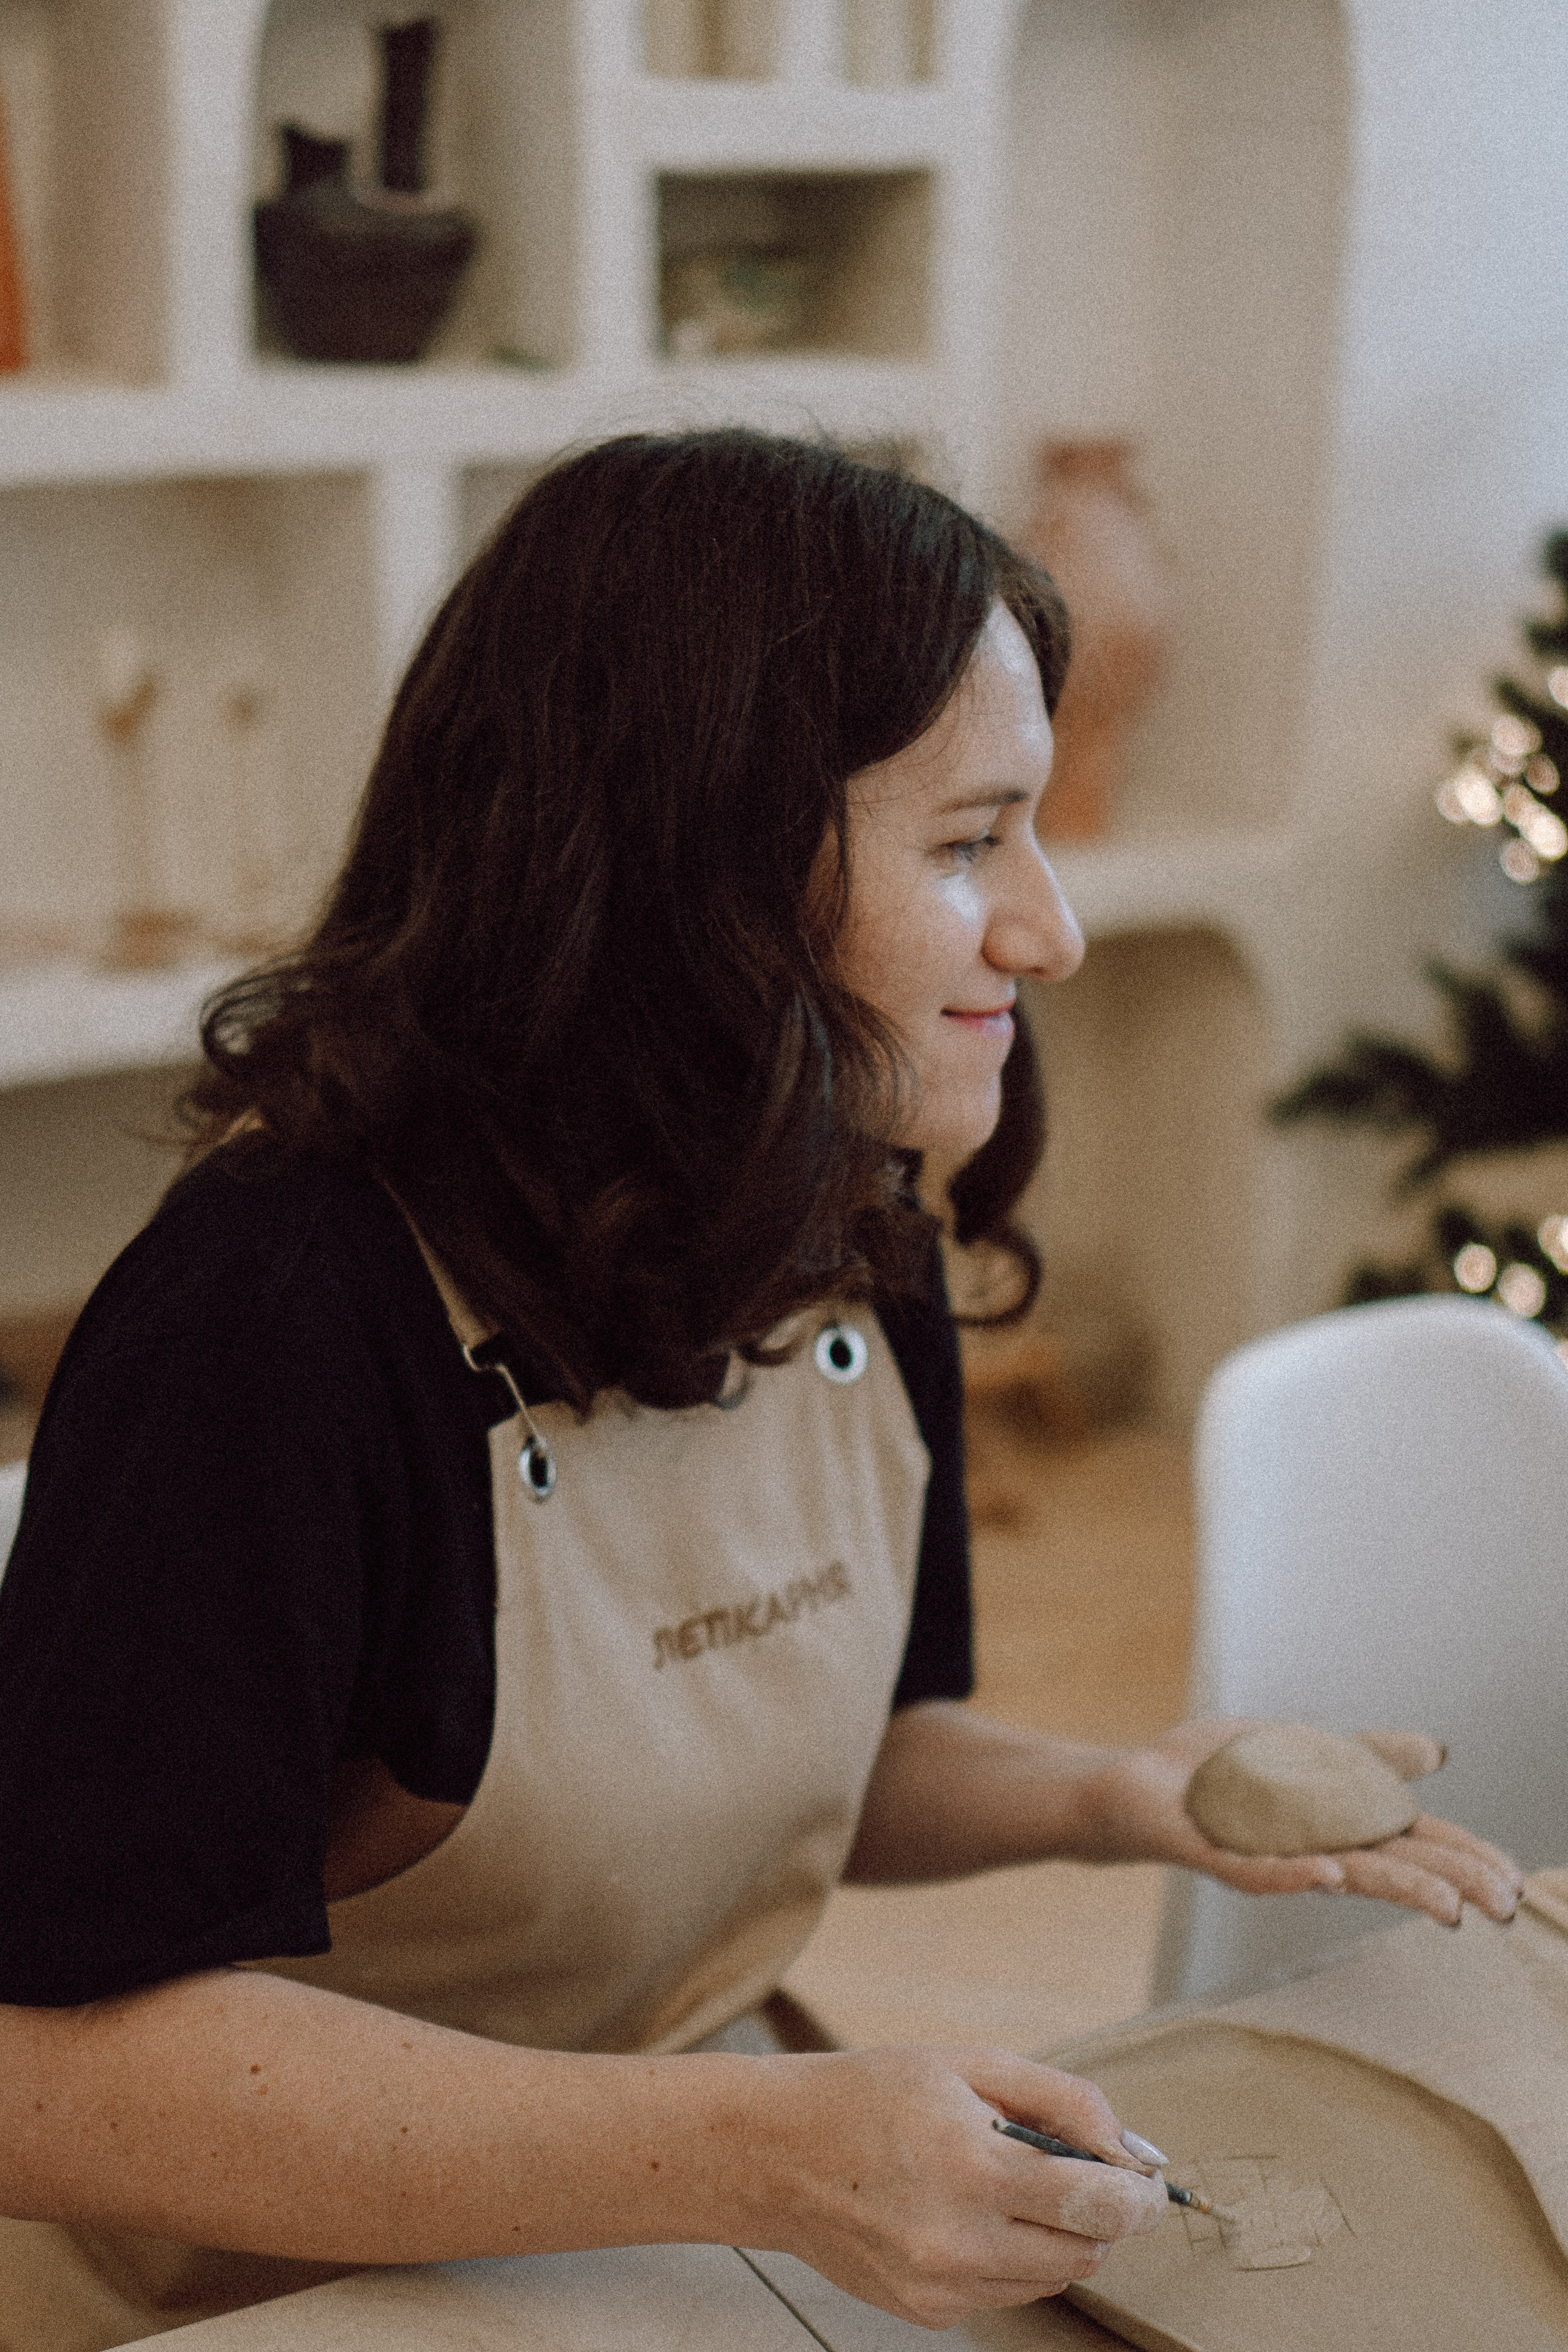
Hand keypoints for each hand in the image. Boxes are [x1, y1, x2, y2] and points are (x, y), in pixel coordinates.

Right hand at [753, 2045, 1167, 2328]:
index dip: (1140, 2197)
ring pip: (1052, 2277)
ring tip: (1009, 2185)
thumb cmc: (871, 2095)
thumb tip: (1132, 2151)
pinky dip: (1012, 2257)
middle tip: (1074, 2172)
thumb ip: (1065, 2103)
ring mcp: (942, 2287)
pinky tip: (971, 2213)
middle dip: (1099, 2214)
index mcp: (972, 2167)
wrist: (778, 2154)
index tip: (1147, 2184)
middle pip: (1086, 2252)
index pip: (1098, 2207)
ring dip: (1056, 2236)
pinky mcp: (928, 2312)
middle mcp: (959, 2241)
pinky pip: (1007, 2293)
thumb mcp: (972, 2065)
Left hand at [1083, 1718, 1523, 1926]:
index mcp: (1334, 1821)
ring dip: (1394, 1890)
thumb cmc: (1217, 1773)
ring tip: (1447, 1908)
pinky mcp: (1216, 1854)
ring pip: (1341, 1876)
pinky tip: (1328, 1875)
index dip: (1462, 1856)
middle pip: (1392, 1865)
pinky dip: (1292, 1873)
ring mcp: (1267, 1854)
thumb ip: (1368, 1756)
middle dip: (1450, 1883)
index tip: (1514, 1879)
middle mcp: (1310, 1845)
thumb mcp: (1302, 1749)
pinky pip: (1258, 1872)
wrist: (1136, 1785)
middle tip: (1503, 1908)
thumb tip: (1440, 1753)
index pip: (1412, 1840)